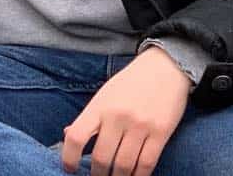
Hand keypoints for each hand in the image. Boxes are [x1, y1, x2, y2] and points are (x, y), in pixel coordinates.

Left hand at [61, 46, 189, 175]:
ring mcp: (140, 125)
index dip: (69, 157)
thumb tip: (68, 136)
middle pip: (101, 158)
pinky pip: (146, 164)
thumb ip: (89, 116)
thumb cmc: (131, 83)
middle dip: (97, 174)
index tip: (69, 168)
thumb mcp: (105, 94)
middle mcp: (118, 116)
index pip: (77, 136)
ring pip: (123, 166)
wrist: (165, 67)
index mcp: (100, 106)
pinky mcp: (160, 133)